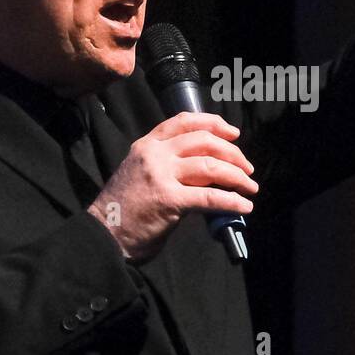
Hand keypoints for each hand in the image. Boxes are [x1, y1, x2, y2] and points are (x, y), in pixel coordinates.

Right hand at [87, 112, 257, 261]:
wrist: (103, 233)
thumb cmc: (123, 208)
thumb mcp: (140, 172)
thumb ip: (167, 164)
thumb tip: (205, 170)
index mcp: (147, 145)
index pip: (184, 122)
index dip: (214, 123)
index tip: (233, 133)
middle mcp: (155, 154)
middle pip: (204, 141)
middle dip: (233, 153)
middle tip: (247, 168)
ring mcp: (161, 175)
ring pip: (211, 167)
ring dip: (237, 177)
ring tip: (250, 187)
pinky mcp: (170, 200)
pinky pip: (210, 198)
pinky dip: (232, 201)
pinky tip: (244, 207)